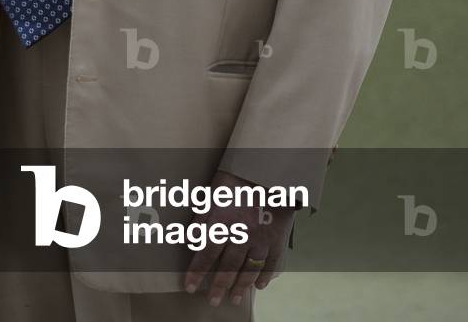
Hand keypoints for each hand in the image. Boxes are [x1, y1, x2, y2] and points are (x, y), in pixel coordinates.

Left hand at [184, 169, 293, 306]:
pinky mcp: (278, 237)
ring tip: (234, 298)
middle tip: (212, 301)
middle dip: (218, 285)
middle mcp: (241, 233)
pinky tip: (259, 286)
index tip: (189, 287)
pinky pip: (272, 263)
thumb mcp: (214, 190)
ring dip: (240, 285)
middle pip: (227, 266)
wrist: (271, 167)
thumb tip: (191, 238)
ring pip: (249, 269)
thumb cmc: (238, 174)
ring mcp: (261, 238)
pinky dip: (265, 276)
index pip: (206, 253)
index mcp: (223, 220)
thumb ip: (203, 215)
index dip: (197, 272)